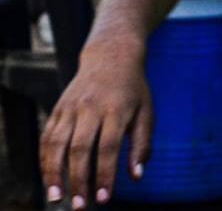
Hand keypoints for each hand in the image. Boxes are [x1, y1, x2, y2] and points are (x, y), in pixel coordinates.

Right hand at [42, 37, 150, 208]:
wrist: (111, 57)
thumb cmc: (133, 90)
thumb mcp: (146, 112)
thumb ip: (142, 145)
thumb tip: (136, 177)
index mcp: (116, 109)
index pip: (108, 147)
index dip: (104, 174)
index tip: (103, 199)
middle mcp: (90, 108)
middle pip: (79, 149)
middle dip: (78, 180)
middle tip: (79, 206)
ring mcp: (70, 108)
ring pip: (57, 145)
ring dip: (54, 174)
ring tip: (56, 198)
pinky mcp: (57, 109)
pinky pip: (47, 138)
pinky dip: (45, 160)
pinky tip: (49, 179)